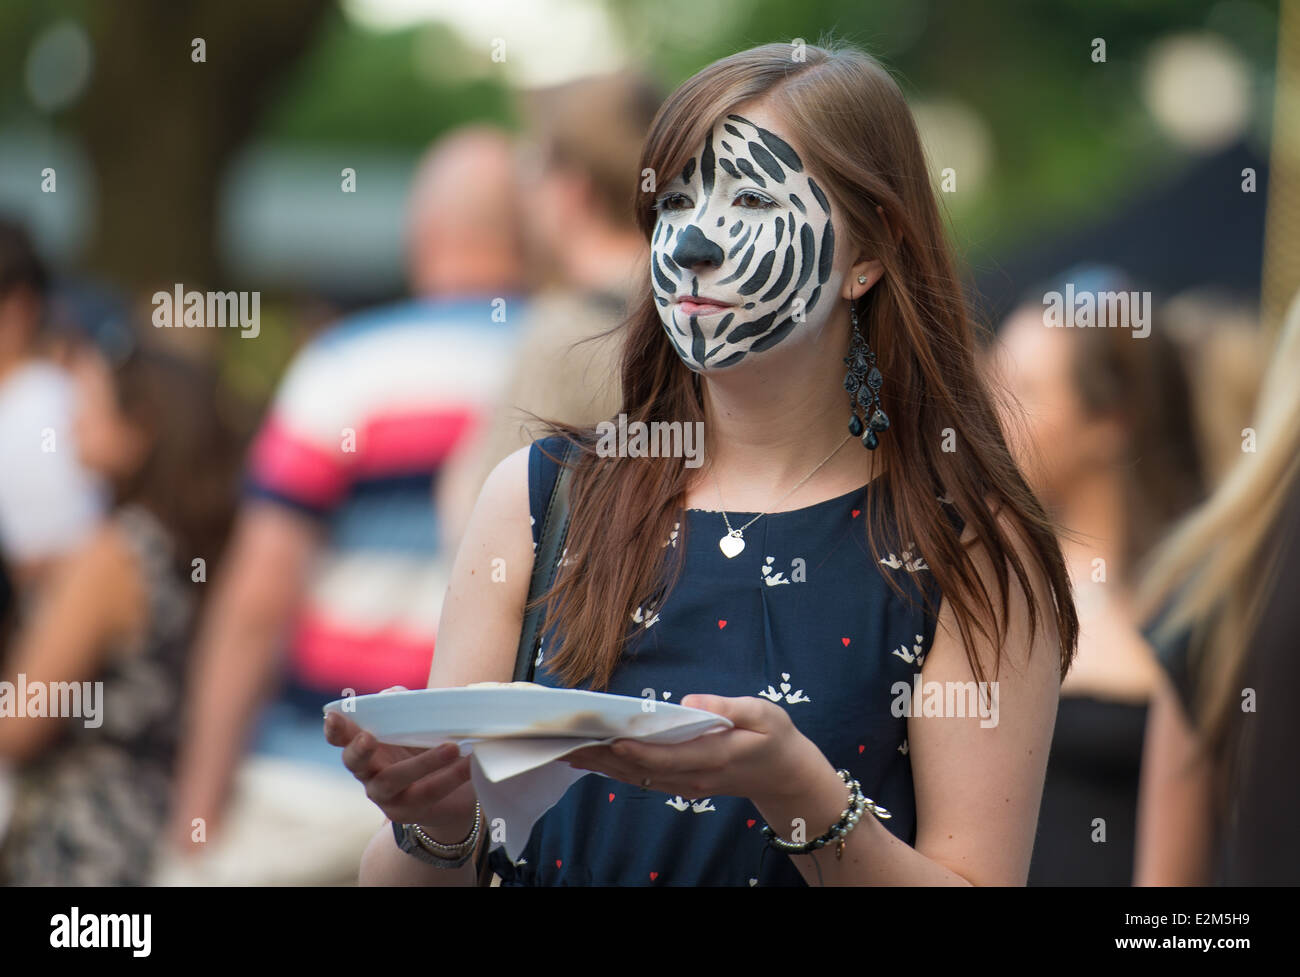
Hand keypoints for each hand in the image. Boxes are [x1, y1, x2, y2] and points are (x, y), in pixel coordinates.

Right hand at [324, 699, 475, 834]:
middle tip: (368, 737)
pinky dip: (450, 776)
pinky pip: (427, 793)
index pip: (341, 736)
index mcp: (366, 745)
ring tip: (452, 747)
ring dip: (423, 762)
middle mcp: (367, 771)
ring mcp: (383, 795)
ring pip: (393, 779)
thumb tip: (395, 694)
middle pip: (354, 762)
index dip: (335, 728)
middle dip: (358, 749)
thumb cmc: (427, 749)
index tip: (333, 716)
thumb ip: (404, 707)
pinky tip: (468, 763)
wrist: (451, 796)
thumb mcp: (417, 726)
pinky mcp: (406, 811)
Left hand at [563, 694, 822, 806]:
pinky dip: (616, 769)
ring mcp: (686, 784)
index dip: (639, 752)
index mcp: (715, 756)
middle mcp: (695, 777)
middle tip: (570, 744)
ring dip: (603, 766)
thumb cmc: (775, 737)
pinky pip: (644, 778)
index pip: (669, 758)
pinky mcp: (681, 784)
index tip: (612, 741)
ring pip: (638, 778)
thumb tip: (690, 702)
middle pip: (643, 771)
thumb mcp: (764, 714)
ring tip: (569, 751)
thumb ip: (729, 708)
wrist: (785, 775)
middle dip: (605, 758)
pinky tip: (594, 759)